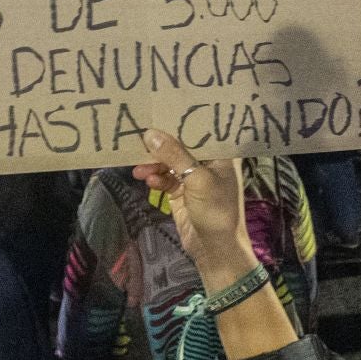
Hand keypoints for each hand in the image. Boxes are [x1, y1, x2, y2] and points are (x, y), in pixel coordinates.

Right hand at [132, 130, 254, 288]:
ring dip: (154, 164)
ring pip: (169, 162)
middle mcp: (208, 162)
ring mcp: (193, 177)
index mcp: (221, 154)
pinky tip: (148, 180)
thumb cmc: (216, 210)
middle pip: (180, 145)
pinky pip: (164, 178)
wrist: (215, 249)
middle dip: (161, 144)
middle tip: (139, 138)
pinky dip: (156, 178)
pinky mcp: (180, 192)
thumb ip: (174, 155)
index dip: (179, 121)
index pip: (200, 130)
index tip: (157, 110)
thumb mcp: (197, 180)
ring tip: (140, 169)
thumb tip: (149, 133)